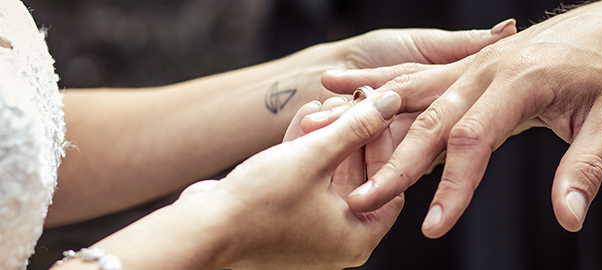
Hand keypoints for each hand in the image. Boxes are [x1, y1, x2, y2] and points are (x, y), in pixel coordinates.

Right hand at [179, 91, 403, 268]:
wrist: (199, 231)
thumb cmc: (260, 203)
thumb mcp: (315, 157)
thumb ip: (357, 127)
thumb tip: (393, 101)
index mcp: (358, 237)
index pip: (390, 183)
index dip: (384, 142)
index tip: (376, 108)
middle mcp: (339, 239)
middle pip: (360, 177)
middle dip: (352, 135)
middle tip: (352, 99)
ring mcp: (310, 231)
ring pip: (330, 176)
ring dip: (327, 137)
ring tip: (326, 102)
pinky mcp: (284, 218)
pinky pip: (306, 181)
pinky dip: (305, 151)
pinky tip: (305, 115)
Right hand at [323, 0, 601, 237]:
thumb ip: (585, 168)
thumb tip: (567, 217)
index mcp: (518, 82)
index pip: (473, 140)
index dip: (453, 187)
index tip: (434, 226)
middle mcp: (486, 70)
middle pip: (430, 121)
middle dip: (395, 165)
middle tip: (364, 201)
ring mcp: (473, 65)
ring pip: (413, 94)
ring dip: (373, 123)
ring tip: (326, 137)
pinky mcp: (470, 64)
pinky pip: (416, 75)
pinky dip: (378, 85)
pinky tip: (342, 87)